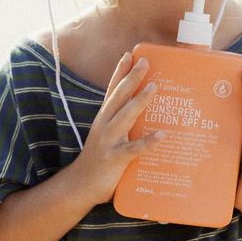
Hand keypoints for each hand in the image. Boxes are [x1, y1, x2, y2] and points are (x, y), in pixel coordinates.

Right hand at [69, 52, 161, 206]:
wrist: (80, 186)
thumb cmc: (99, 160)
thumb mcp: (108, 137)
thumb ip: (123, 125)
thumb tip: (147, 114)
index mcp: (103, 118)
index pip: (112, 90)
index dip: (120, 72)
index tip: (129, 54)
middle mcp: (104, 125)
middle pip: (118, 97)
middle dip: (132, 78)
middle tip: (145, 62)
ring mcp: (108, 141)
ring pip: (125, 117)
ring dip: (139, 102)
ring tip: (154, 88)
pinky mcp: (114, 158)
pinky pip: (133, 149)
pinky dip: (147, 142)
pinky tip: (161, 136)